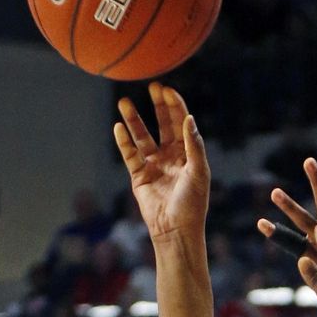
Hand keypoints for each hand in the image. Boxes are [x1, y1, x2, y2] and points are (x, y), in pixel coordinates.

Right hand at [114, 83, 208, 242]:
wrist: (176, 229)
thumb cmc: (192, 203)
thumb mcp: (198, 172)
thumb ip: (194, 145)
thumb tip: (188, 118)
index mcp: (188, 154)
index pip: (181, 123)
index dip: (175, 106)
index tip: (167, 90)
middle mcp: (170, 156)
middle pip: (163, 124)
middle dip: (158, 106)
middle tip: (152, 87)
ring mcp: (154, 165)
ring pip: (142, 136)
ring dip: (134, 120)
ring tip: (124, 102)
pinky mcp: (139, 176)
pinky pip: (130, 154)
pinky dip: (123, 141)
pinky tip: (118, 127)